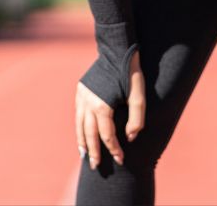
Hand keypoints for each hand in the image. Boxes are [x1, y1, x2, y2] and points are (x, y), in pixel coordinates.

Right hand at [75, 49, 144, 168]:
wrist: (116, 50)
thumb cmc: (131, 73)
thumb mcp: (139, 96)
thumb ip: (136, 119)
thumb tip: (130, 138)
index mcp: (102, 106)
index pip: (107, 135)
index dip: (114, 149)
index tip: (121, 160)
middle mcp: (88, 103)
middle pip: (89, 134)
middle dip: (93, 152)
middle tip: (96, 167)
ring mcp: (82, 96)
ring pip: (80, 125)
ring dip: (82, 141)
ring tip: (84, 155)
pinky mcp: (80, 90)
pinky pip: (78, 114)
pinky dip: (79, 127)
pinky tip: (82, 134)